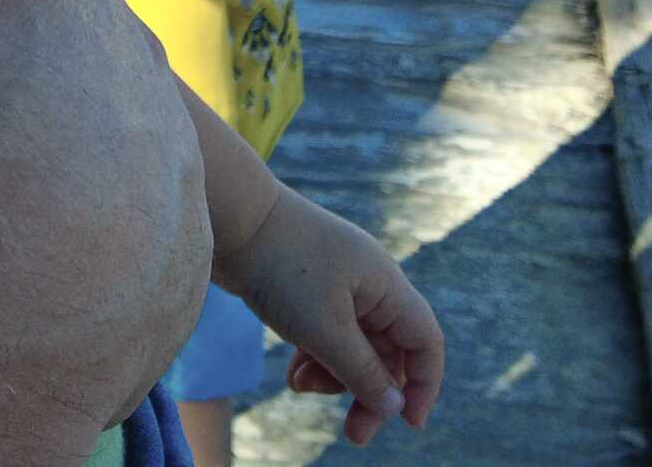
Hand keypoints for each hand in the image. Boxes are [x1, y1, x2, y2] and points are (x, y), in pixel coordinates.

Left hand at [216, 186, 443, 446]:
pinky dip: (314, 357)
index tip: (409, 424)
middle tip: (354, 435)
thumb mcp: (324, 330)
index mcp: (384, 283)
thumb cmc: (280, 267)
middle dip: (369, 391)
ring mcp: (335, 282)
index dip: (423, 384)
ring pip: (352, 346)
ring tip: (299, 385)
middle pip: (387, 351)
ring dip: (333, 375)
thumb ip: (363, 372)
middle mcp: (366, 281)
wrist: (227, 216)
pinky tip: (292, 376)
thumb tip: (394, 407)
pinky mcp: (306, 286)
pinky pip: (324, 333)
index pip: (424, 340)